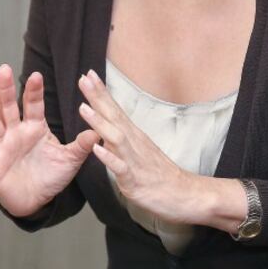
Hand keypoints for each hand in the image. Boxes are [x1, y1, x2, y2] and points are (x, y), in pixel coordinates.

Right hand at [0, 64, 98, 217]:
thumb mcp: (69, 161)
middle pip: (9, 107)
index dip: (34, 91)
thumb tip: (99, 131)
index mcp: (34, 128)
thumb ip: (81, 146)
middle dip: (6, 89)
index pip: (33, 105)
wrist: (34, 202)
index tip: (37, 75)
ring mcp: (1, 145)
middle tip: (4, 69)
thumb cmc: (50, 177)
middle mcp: (15, 132)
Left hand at [78, 69, 240, 226]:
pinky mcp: (134, 179)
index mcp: (132, 135)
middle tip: (84, 78)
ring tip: (83, 108)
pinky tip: (96, 148)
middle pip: (113, 116)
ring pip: (115, 138)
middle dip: (97, 97)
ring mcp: (134, 160)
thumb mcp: (138, 150)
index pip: (115, 109)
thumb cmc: (159, 173)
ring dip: (99, 122)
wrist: (184, 194)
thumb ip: (122, 137)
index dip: (101, 92)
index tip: (88, 74)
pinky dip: (108, 157)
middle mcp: (133, 142)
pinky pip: (120, 167)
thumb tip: (106, 127)